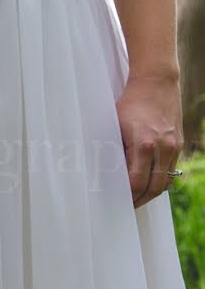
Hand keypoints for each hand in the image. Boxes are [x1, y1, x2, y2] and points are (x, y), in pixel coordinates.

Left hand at [116, 75, 183, 207]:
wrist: (156, 83)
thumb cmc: (130, 103)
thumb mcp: (115, 126)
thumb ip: (116, 149)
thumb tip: (109, 172)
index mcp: (143, 144)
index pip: (136, 182)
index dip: (128, 196)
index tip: (119, 201)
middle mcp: (163, 148)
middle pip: (154, 187)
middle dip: (140, 199)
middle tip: (128, 205)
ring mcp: (174, 146)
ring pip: (166, 181)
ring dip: (152, 192)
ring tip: (138, 198)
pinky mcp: (179, 143)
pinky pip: (172, 170)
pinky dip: (161, 179)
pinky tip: (149, 182)